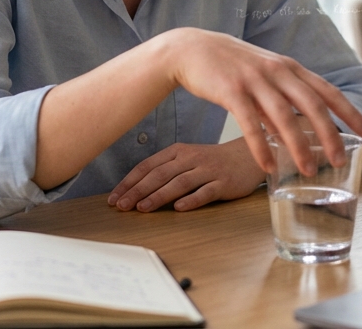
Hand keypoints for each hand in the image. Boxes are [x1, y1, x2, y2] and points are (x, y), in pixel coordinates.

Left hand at [107, 140, 264, 211]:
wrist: (247, 156)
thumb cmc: (211, 161)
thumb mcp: (186, 159)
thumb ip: (165, 171)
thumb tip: (135, 190)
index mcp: (177, 152)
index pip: (147, 166)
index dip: (129, 182)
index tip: (114, 198)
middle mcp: (190, 158)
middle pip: (159, 175)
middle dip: (138, 190)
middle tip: (122, 206)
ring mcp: (208, 170)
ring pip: (179, 182)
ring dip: (159, 196)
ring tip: (143, 208)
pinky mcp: (224, 183)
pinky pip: (206, 192)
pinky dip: (192, 200)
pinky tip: (179, 208)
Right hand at [152, 28, 361, 177]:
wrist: (192, 49)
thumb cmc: (232, 66)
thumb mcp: (265, 74)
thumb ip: (284, 97)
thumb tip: (302, 128)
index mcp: (289, 67)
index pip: (327, 91)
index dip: (350, 112)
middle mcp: (277, 71)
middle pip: (312, 104)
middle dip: (330, 134)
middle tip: (341, 159)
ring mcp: (255, 80)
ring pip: (284, 116)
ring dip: (298, 145)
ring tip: (308, 170)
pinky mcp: (231, 91)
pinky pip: (251, 124)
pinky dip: (261, 147)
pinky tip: (268, 167)